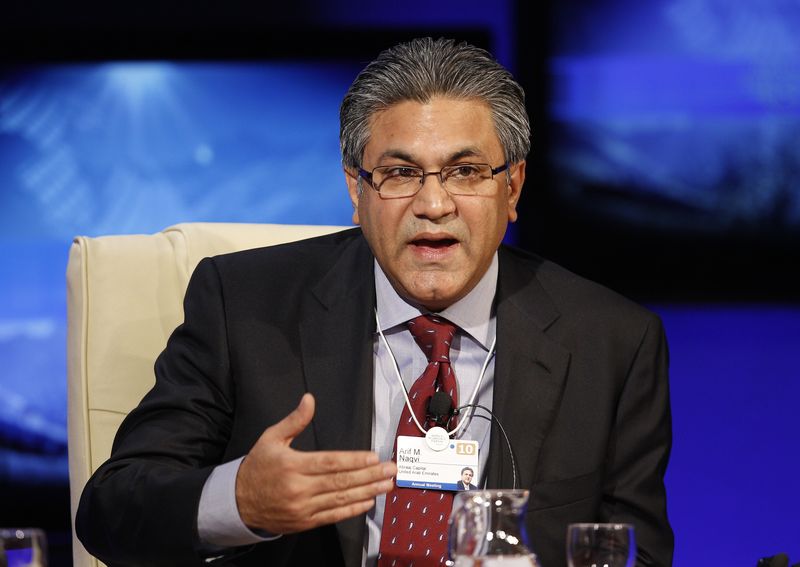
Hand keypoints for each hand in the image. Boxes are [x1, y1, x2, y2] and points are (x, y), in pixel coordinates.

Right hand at [235, 393, 395, 533]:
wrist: (238, 502)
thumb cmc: (257, 467)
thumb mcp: (271, 438)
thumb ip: (294, 420)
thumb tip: (309, 400)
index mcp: (292, 464)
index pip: (330, 462)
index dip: (354, 460)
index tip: (373, 457)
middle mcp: (298, 488)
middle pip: (340, 481)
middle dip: (369, 475)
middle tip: (390, 470)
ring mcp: (302, 507)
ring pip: (340, 499)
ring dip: (367, 492)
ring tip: (386, 485)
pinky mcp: (304, 521)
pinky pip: (333, 515)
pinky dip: (352, 509)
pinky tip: (368, 501)